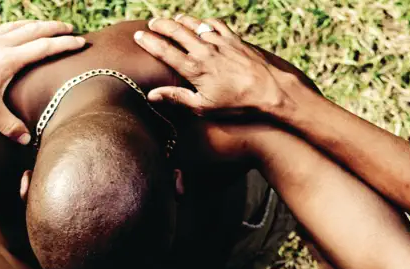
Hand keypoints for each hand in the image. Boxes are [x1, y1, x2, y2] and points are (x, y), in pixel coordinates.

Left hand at [0, 20, 86, 143]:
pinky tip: (15, 30)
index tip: (80, 43)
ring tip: (47, 26)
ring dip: (36, 24)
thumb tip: (27, 140)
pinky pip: (2, 28)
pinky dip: (15, 27)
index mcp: (9, 59)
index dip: (64, 45)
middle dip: (55, 29)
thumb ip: (9, 126)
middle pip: (35, 31)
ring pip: (18, 26)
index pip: (44, 48)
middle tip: (71, 29)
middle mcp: (1, 44)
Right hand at [133, 15, 290, 117]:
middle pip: (176, 31)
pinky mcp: (234, 38)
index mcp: (194, 69)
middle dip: (161, 25)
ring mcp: (220, 41)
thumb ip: (177, 99)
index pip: (165, 51)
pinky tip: (201, 24)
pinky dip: (204, 22)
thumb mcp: (204, 107)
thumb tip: (152, 95)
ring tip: (171, 20)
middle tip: (151, 24)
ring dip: (180, 21)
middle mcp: (204, 50)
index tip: (139, 36)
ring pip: (194, 24)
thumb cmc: (236, 103)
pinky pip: (215, 24)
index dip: (149, 42)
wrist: (270, 88)